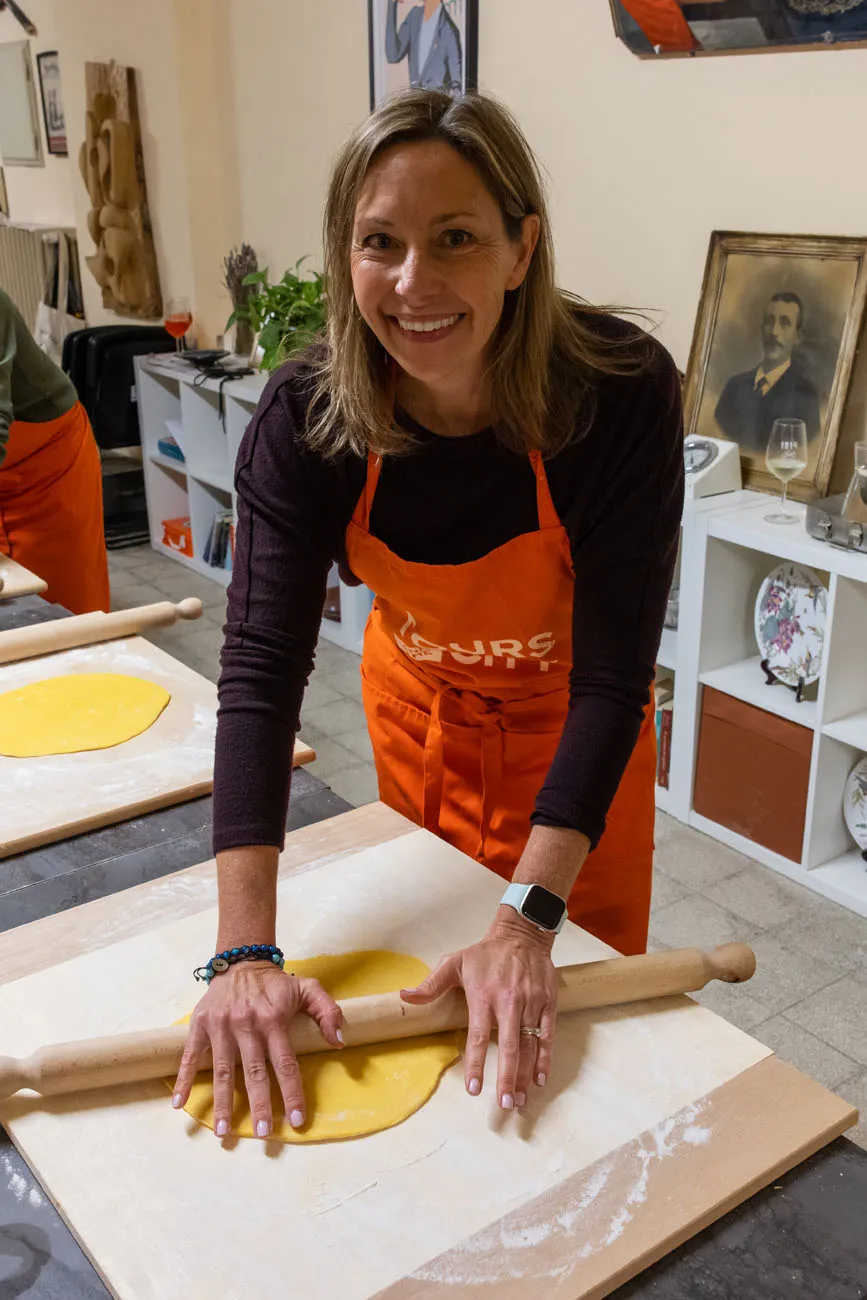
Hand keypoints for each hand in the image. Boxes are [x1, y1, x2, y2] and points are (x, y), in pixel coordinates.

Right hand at [171, 962, 343, 1138]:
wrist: (241, 961)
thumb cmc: (276, 984)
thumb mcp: (307, 988)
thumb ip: (328, 1011)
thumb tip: (340, 1041)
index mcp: (273, 1019)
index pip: (286, 1063)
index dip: (292, 1093)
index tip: (297, 1120)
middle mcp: (247, 1024)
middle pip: (254, 1072)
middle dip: (260, 1104)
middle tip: (264, 1133)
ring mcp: (221, 1025)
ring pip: (223, 1070)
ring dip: (222, 1102)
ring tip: (224, 1131)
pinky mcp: (201, 1024)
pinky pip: (191, 1056)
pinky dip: (185, 1079)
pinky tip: (181, 1104)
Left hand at [401, 915, 557, 1109]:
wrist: (522, 934)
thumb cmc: (485, 953)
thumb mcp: (454, 962)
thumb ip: (431, 984)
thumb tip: (404, 997)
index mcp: (484, 996)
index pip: (478, 1036)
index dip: (475, 1064)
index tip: (473, 1089)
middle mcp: (509, 1002)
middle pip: (508, 1047)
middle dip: (507, 1079)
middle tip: (504, 1105)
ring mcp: (531, 1003)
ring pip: (529, 1045)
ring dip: (524, 1075)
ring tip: (519, 1100)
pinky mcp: (548, 1003)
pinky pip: (547, 1035)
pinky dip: (544, 1058)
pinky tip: (539, 1079)